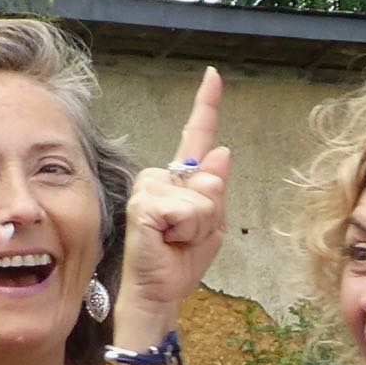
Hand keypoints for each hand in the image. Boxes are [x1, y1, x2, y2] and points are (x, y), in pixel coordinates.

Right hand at [121, 69, 230, 321]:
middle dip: (211, 215)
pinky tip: (167, 239)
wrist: (160, 291)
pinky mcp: (144, 204)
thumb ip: (216, 191)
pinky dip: (188, 232)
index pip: (197, 135)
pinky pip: (189, 211)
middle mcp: (162, 176)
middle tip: (187, 236)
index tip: (214, 74)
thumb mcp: (213, 225)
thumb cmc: (181, 260)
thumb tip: (221, 151)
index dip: (207, 104)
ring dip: (199, 227)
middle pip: (213, 181)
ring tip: (175, 239)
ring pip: (204, 198)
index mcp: (181, 179)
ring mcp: (149, 188)